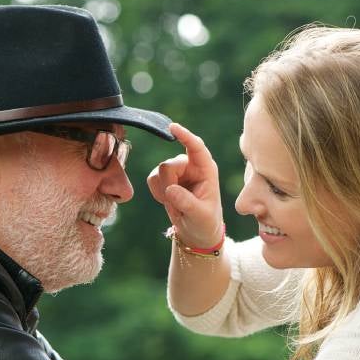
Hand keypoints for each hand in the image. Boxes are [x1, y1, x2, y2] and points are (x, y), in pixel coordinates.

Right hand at [146, 122, 223, 248]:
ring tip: (176, 205)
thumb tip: (171, 189)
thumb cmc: (205, 222)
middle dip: (168, 186)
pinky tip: (167, 201)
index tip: (172, 127)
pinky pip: (152, 178)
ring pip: (158, 171)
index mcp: (206, 169)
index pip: (196, 147)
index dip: (185, 136)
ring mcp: (178, 169)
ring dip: (163, 191)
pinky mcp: (165, 176)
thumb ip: (187, 202)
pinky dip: (156, 192)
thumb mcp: (200, 215)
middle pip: (169, 165)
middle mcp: (192, 165)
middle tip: (177, 205)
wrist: (196, 231)